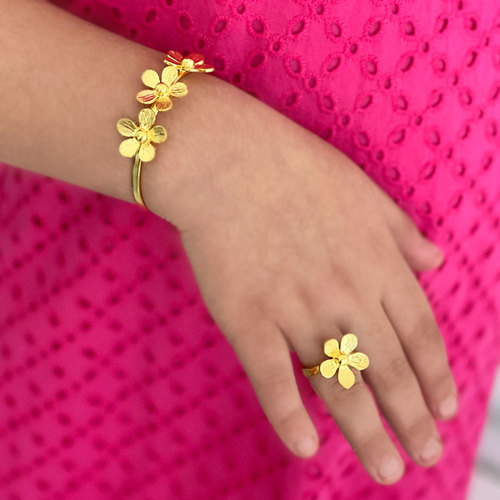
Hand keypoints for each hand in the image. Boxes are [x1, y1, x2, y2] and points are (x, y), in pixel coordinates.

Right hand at [155, 82, 457, 484]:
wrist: (223, 158)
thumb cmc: (292, 166)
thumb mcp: (363, 189)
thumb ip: (400, 231)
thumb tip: (436, 261)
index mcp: (376, 261)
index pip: (419, 333)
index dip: (435, 376)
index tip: (444, 410)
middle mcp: (345, 292)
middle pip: (389, 369)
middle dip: (411, 419)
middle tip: (423, 455)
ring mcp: (296, 308)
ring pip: (340, 385)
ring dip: (367, 433)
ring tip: (386, 469)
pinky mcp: (247, 318)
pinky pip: (273, 377)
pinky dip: (289, 417)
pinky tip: (307, 449)